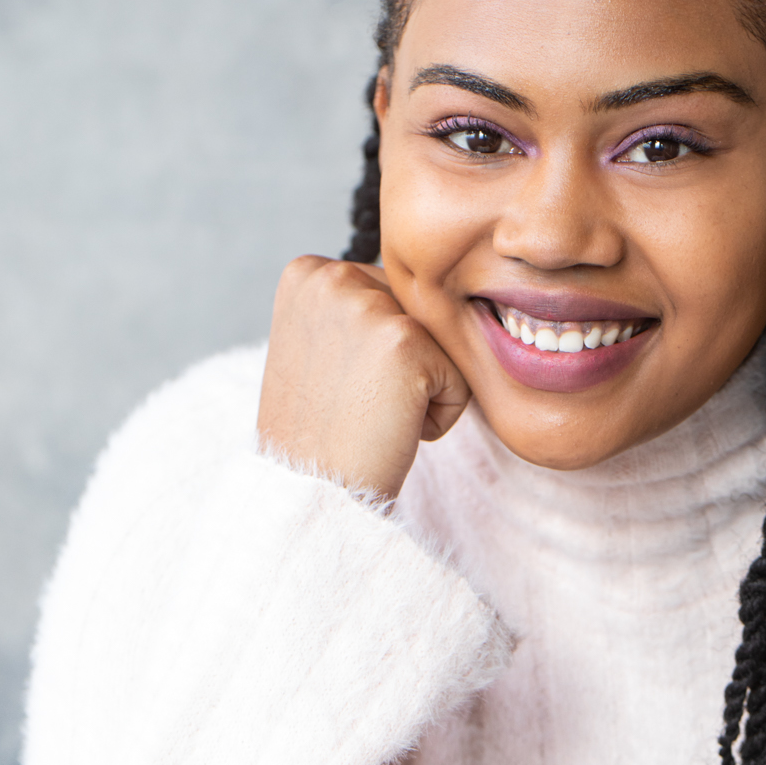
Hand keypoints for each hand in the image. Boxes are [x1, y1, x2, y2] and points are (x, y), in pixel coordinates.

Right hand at [257, 256, 470, 500]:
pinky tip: (391, 427)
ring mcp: (368, 305)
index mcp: (307, 272)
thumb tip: (414, 290)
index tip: (337, 386)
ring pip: (441, 344)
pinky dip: (439, 415)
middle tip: (356, 405)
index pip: (388, 297)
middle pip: (417, 314)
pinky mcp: (406, 340)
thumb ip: (354, 311)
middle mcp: (332, 276)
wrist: (311, 492)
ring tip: (371, 415)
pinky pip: (458, 378)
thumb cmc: (318, 433)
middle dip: (402, 367)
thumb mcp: (315, 348)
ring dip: (421, 389)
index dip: (376, 354)